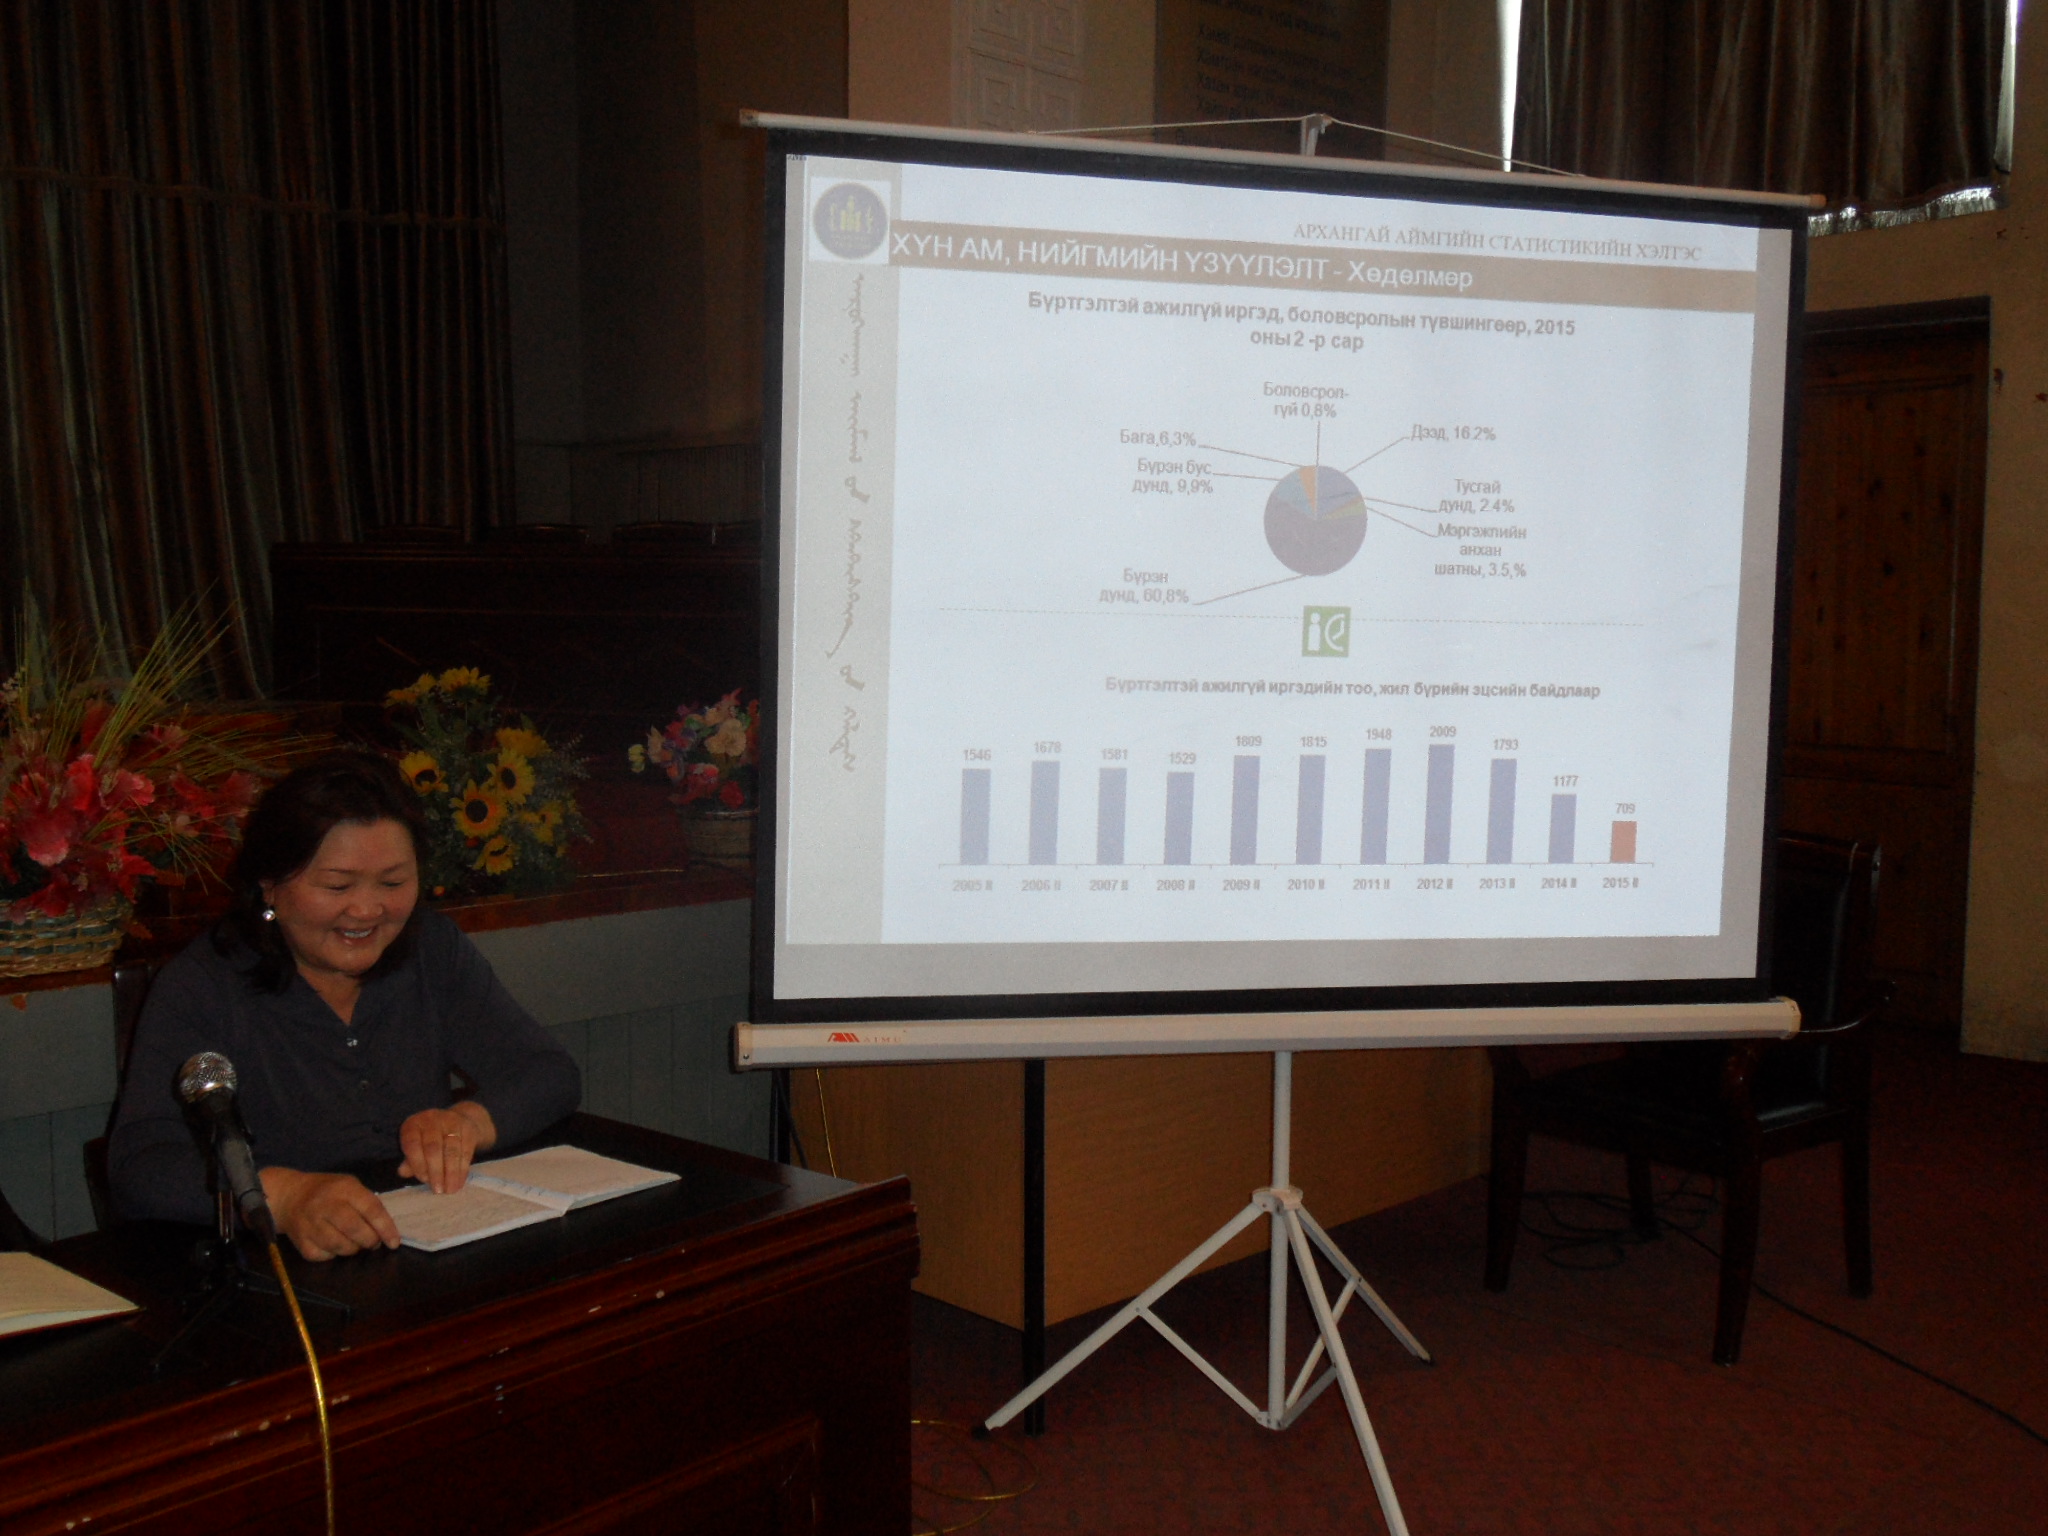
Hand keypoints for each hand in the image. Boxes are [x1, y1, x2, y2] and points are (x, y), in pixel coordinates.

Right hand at [261, 1168, 399, 1261]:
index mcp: (343, 1188)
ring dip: (354, 1249)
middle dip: (370, 1240)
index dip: (385, 1227)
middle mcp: (325, 1205)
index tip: (394, 1242)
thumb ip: (367, 1203)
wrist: (290, 1196)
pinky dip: (335, 1254)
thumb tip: (385, 1230)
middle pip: (354, 1229)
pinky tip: (335, 1244)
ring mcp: (310, 1225)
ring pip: (340, 1246)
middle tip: (373, 1242)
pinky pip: (325, 1256)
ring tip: (355, 1242)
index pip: (370, 1208)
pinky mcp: (301, 1242)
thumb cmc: (328, 1191)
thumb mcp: (349, 1186)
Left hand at [397, 1101, 496, 1194]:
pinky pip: (465, 1150)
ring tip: (450, 1189)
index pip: (412, 1144)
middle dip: (436, 1171)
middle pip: (433, 1147)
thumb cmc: (431, 1138)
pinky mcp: (467, 1128)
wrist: (460, 1119)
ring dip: (451, 1172)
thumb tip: (403, 1172)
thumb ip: (410, 1160)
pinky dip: (462, 1168)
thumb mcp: (417, 1146)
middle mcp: (431, 1119)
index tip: (424, 1181)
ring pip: (451, 1150)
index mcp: (413, 1125)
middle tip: (439, 1190)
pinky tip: (459, 1181)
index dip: (417, 1164)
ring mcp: (451, 1121)